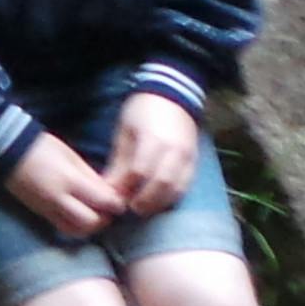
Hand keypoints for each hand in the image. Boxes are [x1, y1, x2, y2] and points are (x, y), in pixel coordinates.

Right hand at [4, 134, 122, 240]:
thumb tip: (109, 193)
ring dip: (90, 227)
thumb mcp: (71, 156)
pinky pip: (62, 227)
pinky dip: (75, 227)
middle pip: (90, 222)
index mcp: (69, 180)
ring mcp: (47, 209)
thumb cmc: (42, 147)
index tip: (121, 201)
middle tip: (110, 210)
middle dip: (105, 219)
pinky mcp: (39, 213)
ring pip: (76, 231)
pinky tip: (80, 217)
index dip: (116, 204)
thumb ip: (90, 176)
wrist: (7, 150)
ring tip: (96, 215)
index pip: (102, 201)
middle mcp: (58, 199)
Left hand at [103, 92, 201, 216]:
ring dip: (159, 203)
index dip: (126, 188)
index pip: (140, 171)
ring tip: (142, 208)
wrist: (173, 96)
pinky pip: (186, 187)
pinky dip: (172, 198)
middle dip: (144, 201)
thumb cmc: (142, 112)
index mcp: (153, 138)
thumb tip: (109, 190)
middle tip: (129, 208)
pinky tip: (158, 202)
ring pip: (177, 189)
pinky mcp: (195, 163)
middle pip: (161, 183)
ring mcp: (188, 157)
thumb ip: (119, 162)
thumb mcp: (124, 132)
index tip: (114, 197)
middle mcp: (174, 150)